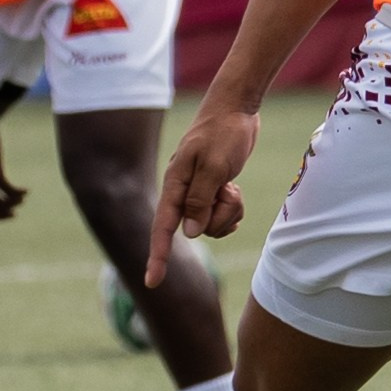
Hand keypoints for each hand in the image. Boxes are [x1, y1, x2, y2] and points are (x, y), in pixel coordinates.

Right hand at [147, 98, 259, 283]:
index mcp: (175, 184)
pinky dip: (232, 208)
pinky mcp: (212, 190)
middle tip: (228, 190)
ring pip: (211, 225)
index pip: (163, 228)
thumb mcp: (215, 166)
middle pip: (196, 229)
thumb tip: (187, 233)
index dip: (158, 257)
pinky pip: (222, 215)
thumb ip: (200, 200)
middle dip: (218, 218)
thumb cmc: (224, 132)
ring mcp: (198, 192)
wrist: (237, 108)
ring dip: (228, 211)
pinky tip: (234, 190)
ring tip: (232, 186)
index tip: (152, 282)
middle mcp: (182, 191)